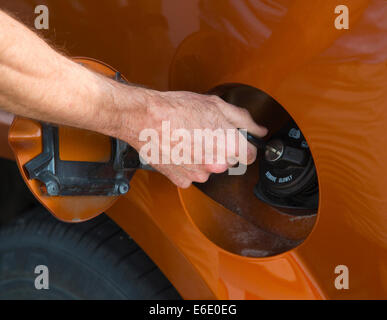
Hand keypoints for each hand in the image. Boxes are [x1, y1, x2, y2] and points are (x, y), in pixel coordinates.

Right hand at [124, 90, 266, 187]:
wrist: (145, 118)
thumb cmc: (177, 109)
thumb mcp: (216, 105)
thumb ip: (244, 120)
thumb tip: (259, 131)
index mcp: (230, 146)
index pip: (250, 155)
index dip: (244, 145)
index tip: (236, 141)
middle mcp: (217, 165)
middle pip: (229, 161)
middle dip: (221, 149)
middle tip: (204, 133)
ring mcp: (199, 175)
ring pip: (209, 169)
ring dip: (203, 159)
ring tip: (188, 140)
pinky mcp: (182, 180)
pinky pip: (191, 176)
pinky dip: (187, 166)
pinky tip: (179, 150)